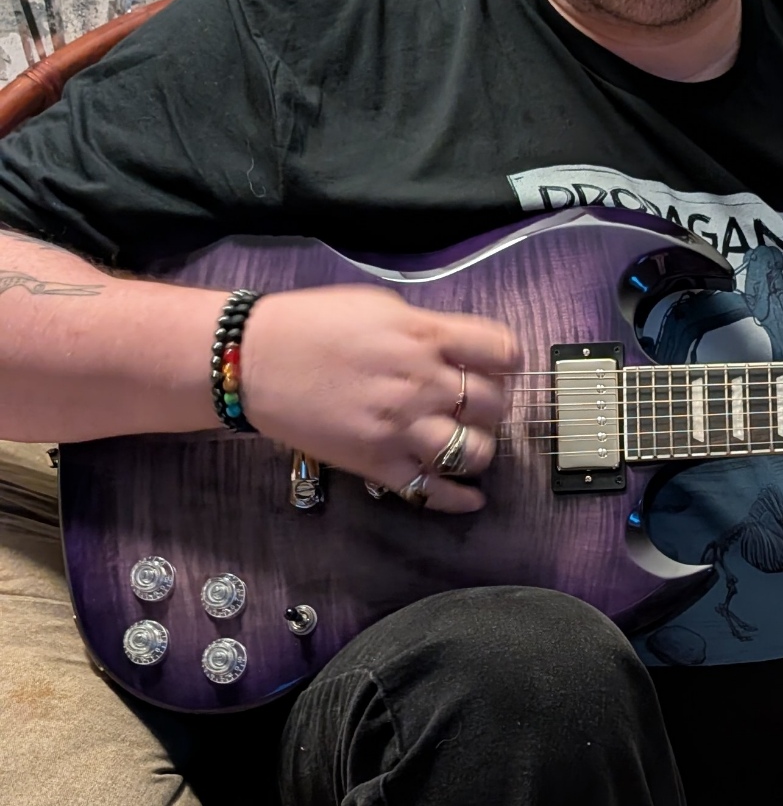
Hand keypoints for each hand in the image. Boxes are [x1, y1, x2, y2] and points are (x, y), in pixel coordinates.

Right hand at [237, 285, 515, 513]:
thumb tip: (459, 350)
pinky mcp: (379, 464)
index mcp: (425, 336)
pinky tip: (472, 498)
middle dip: (495, 404)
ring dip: (481, 448)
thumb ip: (427, 329)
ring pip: (477, 451)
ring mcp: (402, 428)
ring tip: (468, 441)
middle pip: (496, 404)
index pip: (503, 352)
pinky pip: (435, 490)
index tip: (498, 366)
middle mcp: (422, 383)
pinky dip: (461, 499)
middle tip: (478, 404)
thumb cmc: (310, 325)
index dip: (507, 361)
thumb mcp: (379, 307)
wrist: (252, 362)